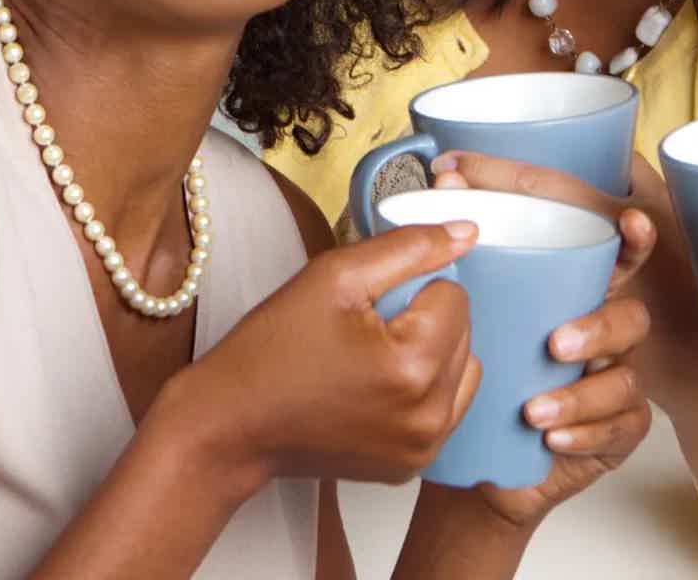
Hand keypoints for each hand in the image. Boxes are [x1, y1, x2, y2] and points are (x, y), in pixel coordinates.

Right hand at [186, 223, 482, 487]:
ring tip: (373, 355)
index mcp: (414, 367)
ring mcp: (424, 448)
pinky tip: (379, 383)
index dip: (410, 286)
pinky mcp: (413, 465)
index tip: (367, 305)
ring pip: (462, 364)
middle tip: (363, 330)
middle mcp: (430, 416)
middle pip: (462, 330)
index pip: (455, 293)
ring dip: (430, 350)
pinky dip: (425, 385)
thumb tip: (468, 231)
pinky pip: (448, 403)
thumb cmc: (273, 349)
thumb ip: (410, 247)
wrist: (229, 426)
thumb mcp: (337, 275)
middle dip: (422, 317)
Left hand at [429, 153, 655, 524]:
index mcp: (581, 298)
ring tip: (536, 408)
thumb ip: (468, 248)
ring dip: (581, 394)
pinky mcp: (617, 431)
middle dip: (598, 328)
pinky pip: (620, 427)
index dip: (635, 239)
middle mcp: (608, 336)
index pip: (620, 261)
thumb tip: (445, 181)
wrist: (482, 460)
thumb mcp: (479, 314)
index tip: (632, 221)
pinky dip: (586, 432)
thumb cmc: (487, 373)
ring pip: (625, 378)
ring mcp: (617, 383)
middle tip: (554, 345)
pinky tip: (553, 437)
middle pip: (631, 319)